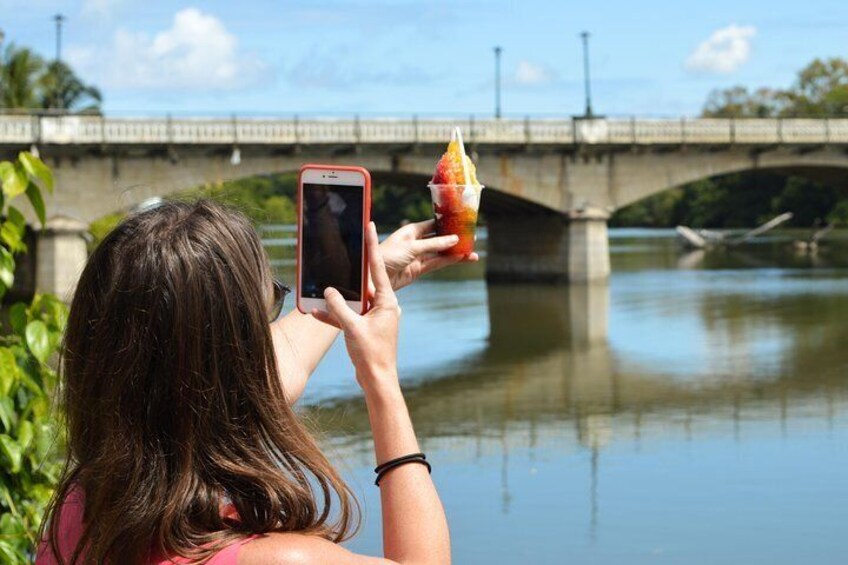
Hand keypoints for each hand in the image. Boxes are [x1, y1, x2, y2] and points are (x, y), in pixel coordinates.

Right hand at [312, 223, 400, 390]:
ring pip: (354, 302)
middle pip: (364, 285)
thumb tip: (328, 290)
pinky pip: (349, 317)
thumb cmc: (371, 354)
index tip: (370, 226)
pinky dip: (335, 316)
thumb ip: (340, 307)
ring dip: (337, 300)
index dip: (372, 246)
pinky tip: (316, 312)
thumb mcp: (352, 328)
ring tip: (320, 291)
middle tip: (342, 254)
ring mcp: (376, 318)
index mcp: (387, 302)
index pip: (378, 268)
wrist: (377, 381)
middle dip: (349, 275)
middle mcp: (384, 307)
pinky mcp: (367, 329)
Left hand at [379, 219, 478, 290]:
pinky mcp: (418, 270)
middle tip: (472, 240)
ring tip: (473, 254)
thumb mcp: (411, 247)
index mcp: (411, 231)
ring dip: (455, 254)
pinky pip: (436, 264)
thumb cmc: (387, 256)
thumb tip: (454, 239)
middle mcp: (415, 243)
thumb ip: (434, 244)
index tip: (463, 223)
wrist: (372, 278)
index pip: (433, 225)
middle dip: (455, 240)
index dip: (447, 224)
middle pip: (439, 240)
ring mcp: (417, 257)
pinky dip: (448, 262)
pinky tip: (461, 260)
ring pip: (440, 254)